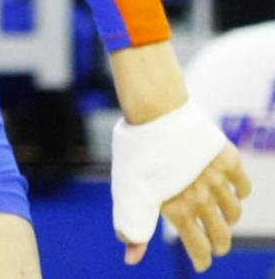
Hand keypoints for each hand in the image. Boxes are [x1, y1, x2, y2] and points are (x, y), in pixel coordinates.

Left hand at [120, 143, 250, 272]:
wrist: (153, 108)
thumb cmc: (136, 149)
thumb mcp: (127, 190)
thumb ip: (132, 226)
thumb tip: (131, 261)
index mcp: (177, 208)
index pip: (199, 249)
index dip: (202, 260)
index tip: (202, 263)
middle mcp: (201, 198)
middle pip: (222, 235)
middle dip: (219, 245)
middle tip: (217, 245)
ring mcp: (217, 178)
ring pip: (234, 212)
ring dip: (229, 219)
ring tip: (221, 217)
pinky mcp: (227, 158)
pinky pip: (244, 186)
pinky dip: (241, 192)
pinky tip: (232, 191)